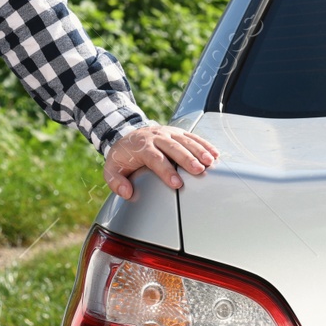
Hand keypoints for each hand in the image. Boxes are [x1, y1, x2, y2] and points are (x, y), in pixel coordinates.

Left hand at [103, 124, 219, 200]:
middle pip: (173, 147)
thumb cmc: (122, 156)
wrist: (126, 134)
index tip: (176, 183)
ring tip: (210, 162)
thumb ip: (116, 182)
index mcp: (141, 146)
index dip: (166, 171)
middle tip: (199, 170)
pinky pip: (192, 136)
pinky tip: (214, 154)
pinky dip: (204, 144)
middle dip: (187, 159)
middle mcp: (156, 137)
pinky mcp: (177, 132)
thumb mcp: (112, 169)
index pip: (155, 158)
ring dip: (199, 150)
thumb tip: (127, 193)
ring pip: (185, 140)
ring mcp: (168, 132)